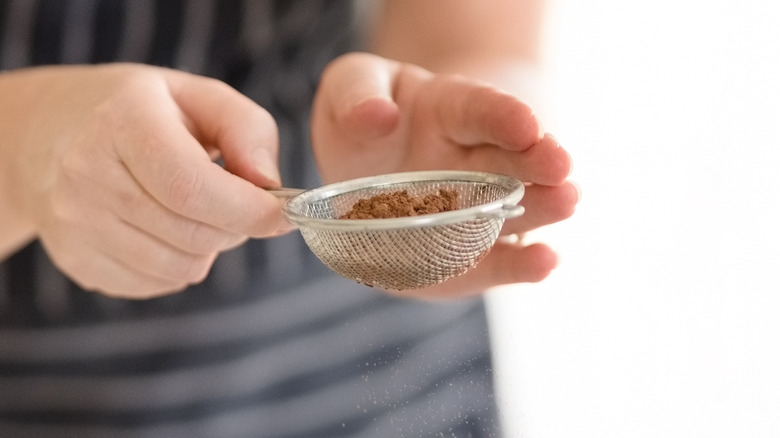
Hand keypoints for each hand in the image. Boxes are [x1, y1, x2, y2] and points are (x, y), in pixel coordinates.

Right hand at [4, 64, 289, 297]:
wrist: (47, 134)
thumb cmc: (139, 112)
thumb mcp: (198, 96)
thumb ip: (247, 130)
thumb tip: (269, 185)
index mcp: (121, 123)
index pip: (191, 187)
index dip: (249, 210)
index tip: (284, 212)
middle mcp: (87, 175)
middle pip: (193, 234)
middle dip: (237, 226)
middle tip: (237, 201)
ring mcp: (76, 225)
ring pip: (182, 268)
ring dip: (210, 247)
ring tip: (198, 210)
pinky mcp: (77, 261)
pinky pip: (159, 284)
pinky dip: (180, 263)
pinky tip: (166, 227)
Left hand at [311, 53, 578, 297]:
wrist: (366, 171)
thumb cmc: (360, 121)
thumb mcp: (350, 87)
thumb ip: (356, 94)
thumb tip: (379, 117)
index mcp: (450, 112)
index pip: (481, 110)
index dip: (503, 116)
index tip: (526, 125)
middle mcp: (473, 161)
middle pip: (510, 161)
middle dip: (537, 162)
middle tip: (561, 165)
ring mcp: (475, 211)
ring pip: (512, 212)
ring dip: (540, 210)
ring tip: (566, 203)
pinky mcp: (469, 257)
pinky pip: (495, 262)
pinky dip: (520, 265)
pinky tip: (545, 261)